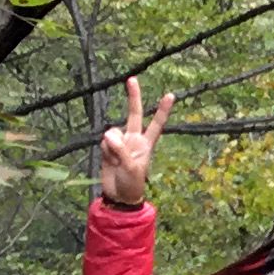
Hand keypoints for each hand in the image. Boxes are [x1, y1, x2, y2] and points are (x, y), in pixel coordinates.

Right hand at [97, 76, 172, 206]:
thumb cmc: (132, 184)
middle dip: (133, 97)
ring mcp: (120, 142)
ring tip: (117, 162)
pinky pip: (103, 141)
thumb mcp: (132, 169)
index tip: (170, 95)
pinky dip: (105, 150)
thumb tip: (109, 134)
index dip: (162, 110)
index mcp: (146, 144)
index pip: (156, 124)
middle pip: (134, 114)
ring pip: (112, 132)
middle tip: (132, 79)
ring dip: (112, 145)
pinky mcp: (107, 147)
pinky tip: (109, 161)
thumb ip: (121, 151)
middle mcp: (134, 139)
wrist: (118, 195)